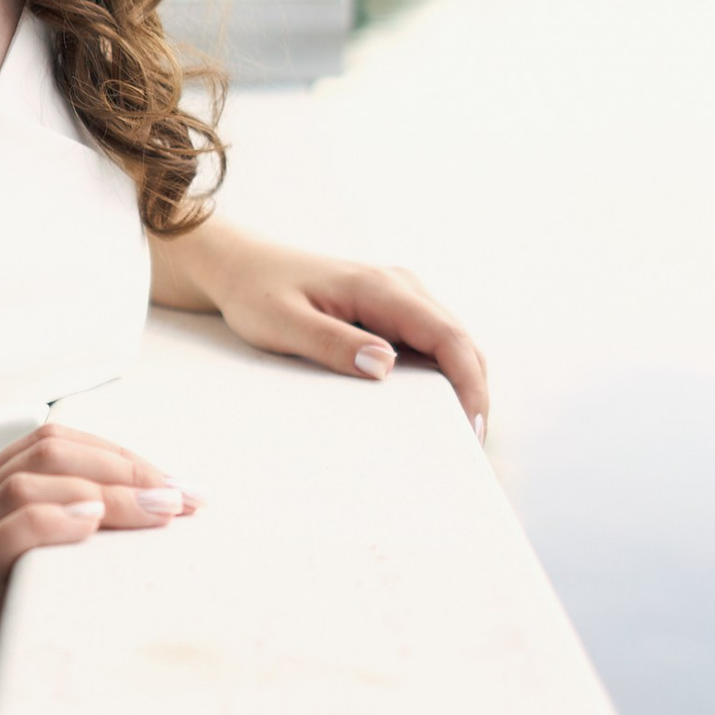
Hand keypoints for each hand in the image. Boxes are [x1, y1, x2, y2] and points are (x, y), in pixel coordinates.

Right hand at [0, 422, 198, 714]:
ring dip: (103, 491)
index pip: (57, 444)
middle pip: (47, 453)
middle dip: (122, 468)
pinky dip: (50, 522)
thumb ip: (78, 540)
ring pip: (26, 485)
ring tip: (154, 511)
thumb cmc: (8, 636)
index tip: (179, 485)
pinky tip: (92, 525)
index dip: (121, 455)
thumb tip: (163, 520)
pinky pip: (1, 538)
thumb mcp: (44, 574)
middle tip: (178, 498)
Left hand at [162, 219, 489, 430]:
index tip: (472, 427)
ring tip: (454, 435)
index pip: (448, 337)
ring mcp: (401, 296)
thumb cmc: (256, 293)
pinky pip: (431, 344)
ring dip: (460, 385)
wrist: (241, 266)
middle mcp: (401, 287)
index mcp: (381, 287)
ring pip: (451, 344)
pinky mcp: (392, 310)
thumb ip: (332, 343)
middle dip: (473, 393)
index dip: (469, 383)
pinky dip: (441, 376)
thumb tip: (384, 364)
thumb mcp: (283, 323)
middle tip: (469, 448)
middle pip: (461, 343)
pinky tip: (431, 409)